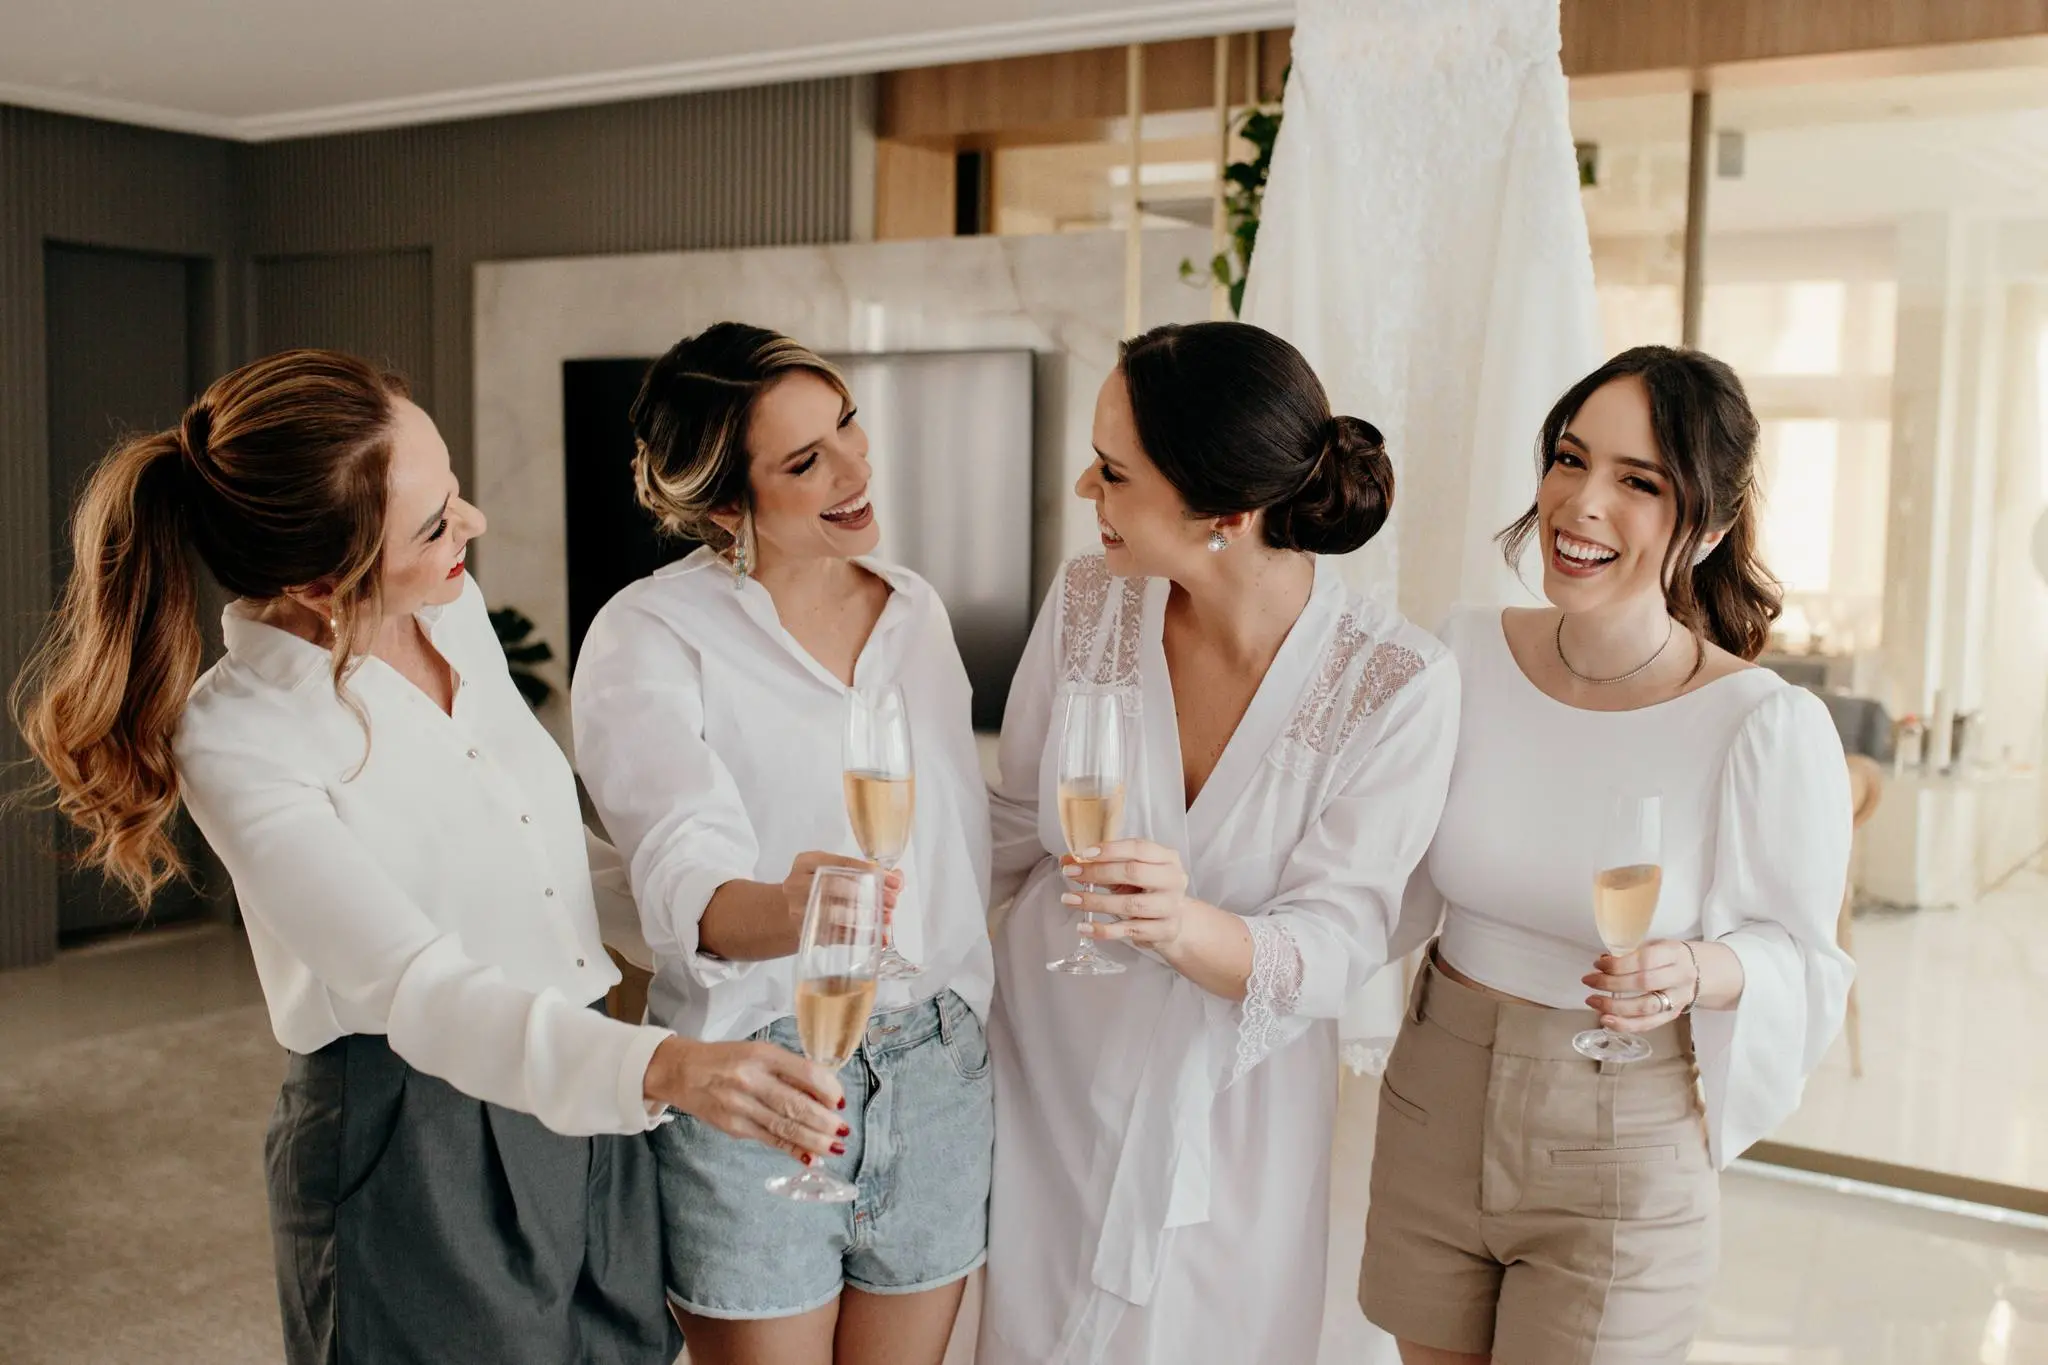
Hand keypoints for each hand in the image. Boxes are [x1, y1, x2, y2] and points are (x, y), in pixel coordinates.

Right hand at [645, 1036, 847, 1162]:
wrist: (681, 1071)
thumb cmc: (726, 1059)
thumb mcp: (758, 1052)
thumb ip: (788, 1070)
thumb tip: (825, 1092)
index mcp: (763, 1055)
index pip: (805, 1073)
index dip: (829, 1089)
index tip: (840, 1101)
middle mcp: (752, 1080)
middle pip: (797, 1105)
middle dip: (826, 1122)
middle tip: (844, 1130)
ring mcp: (740, 1106)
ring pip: (785, 1127)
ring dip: (815, 1140)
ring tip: (835, 1147)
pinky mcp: (733, 1127)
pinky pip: (769, 1140)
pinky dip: (792, 1150)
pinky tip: (810, 1157)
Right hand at [781, 852, 903, 926]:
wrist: (788, 911)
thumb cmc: (818, 887)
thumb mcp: (832, 871)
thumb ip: (863, 871)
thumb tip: (898, 877)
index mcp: (806, 862)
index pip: (841, 863)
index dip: (870, 872)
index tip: (893, 881)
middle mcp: (798, 884)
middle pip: (836, 887)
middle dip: (868, 894)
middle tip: (893, 902)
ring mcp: (800, 910)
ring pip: (835, 914)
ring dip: (865, 917)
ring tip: (887, 919)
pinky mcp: (806, 933)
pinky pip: (836, 936)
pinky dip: (859, 937)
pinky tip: (878, 938)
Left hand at [1060, 838, 1192, 950]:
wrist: (1173, 922)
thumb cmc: (1148, 891)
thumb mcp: (1129, 873)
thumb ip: (1101, 865)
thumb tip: (1066, 860)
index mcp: (1167, 858)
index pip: (1138, 848)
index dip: (1110, 850)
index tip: (1083, 854)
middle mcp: (1173, 880)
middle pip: (1133, 872)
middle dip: (1097, 872)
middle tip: (1071, 873)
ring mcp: (1170, 907)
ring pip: (1130, 904)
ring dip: (1095, 901)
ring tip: (1070, 899)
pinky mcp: (1164, 931)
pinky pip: (1129, 930)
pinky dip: (1103, 930)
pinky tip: (1085, 927)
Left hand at [1583, 940, 1698, 1032]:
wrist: (1703, 972)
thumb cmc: (1670, 956)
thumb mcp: (1657, 945)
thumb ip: (1632, 953)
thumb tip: (1601, 961)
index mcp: (1674, 953)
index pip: (1645, 960)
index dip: (1618, 964)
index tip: (1598, 964)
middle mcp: (1680, 977)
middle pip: (1644, 983)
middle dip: (1612, 983)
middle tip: (1589, 981)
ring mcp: (1679, 998)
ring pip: (1646, 1007)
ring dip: (1615, 1007)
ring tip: (1593, 1001)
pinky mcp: (1674, 1015)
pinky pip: (1649, 1024)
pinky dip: (1626, 1024)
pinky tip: (1606, 1020)